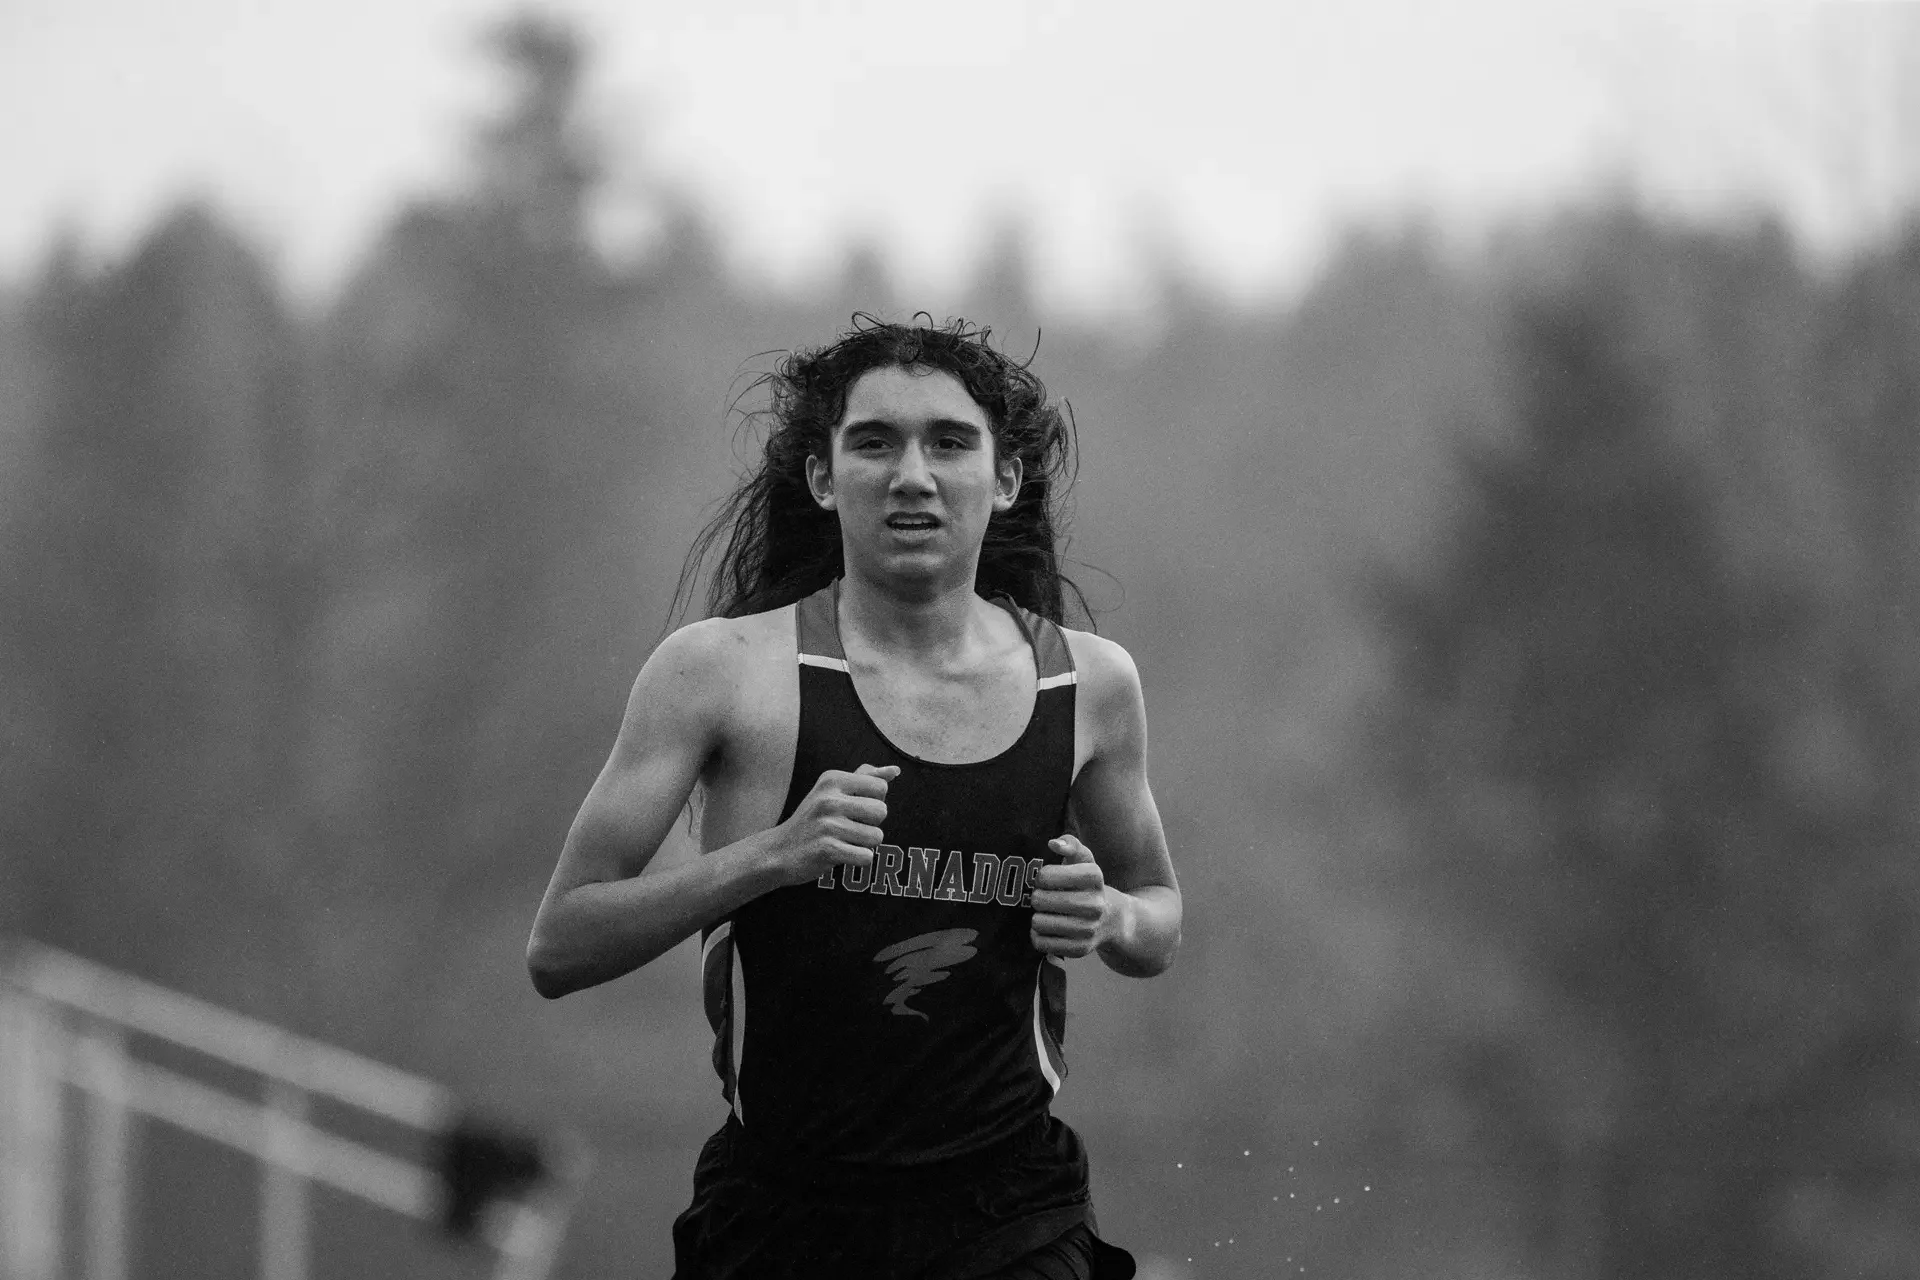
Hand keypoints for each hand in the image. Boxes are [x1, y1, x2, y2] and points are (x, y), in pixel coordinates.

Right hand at [764, 764, 898, 887]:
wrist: (778, 851)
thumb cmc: (812, 820)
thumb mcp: (831, 791)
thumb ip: (865, 778)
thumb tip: (894, 770)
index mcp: (832, 780)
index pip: (880, 788)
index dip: (873, 802)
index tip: (853, 809)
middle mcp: (829, 799)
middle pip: (881, 812)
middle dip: (871, 824)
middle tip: (848, 828)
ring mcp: (827, 824)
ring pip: (876, 837)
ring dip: (864, 844)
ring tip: (842, 841)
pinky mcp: (827, 849)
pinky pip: (866, 856)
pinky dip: (858, 860)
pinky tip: (840, 854)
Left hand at [1029, 834, 1113, 958]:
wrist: (1114, 919)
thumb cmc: (1089, 886)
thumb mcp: (1085, 861)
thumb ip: (1071, 844)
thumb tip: (1053, 844)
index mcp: (1094, 876)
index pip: (1046, 876)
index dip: (1040, 877)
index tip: (1047, 879)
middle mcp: (1095, 904)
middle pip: (1039, 900)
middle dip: (1037, 897)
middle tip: (1045, 897)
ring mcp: (1088, 929)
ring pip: (1038, 923)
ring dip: (1037, 917)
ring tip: (1048, 913)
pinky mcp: (1079, 949)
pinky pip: (1040, 943)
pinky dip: (1038, 935)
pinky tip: (1049, 928)